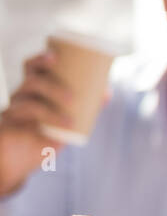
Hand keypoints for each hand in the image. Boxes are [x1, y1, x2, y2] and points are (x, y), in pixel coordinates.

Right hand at [0, 51, 72, 195]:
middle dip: (51, 85)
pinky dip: (48, 122)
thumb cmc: (42, 135)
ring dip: (51, 109)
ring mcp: (12, 110)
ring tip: (70, 119)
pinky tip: (63, 130)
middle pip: (30, 80)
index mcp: (32, 90)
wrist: (18, 160)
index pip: (31, 68)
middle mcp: (20, 96)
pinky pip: (24, 119)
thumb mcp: (64, 121)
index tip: (54, 55)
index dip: (40, 59)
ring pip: (28, 100)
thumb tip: (107, 93)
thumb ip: (84, 108)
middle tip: (72, 98)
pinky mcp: (7, 125)